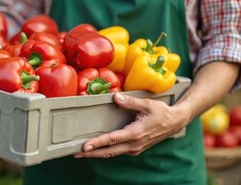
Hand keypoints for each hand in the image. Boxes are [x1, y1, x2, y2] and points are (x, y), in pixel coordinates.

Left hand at [74, 92, 188, 157]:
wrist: (176, 122)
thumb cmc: (161, 112)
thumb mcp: (147, 104)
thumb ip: (130, 101)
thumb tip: (115, 96)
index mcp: (135, 133)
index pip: (112, 139)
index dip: (97, 143)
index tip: (85, 147)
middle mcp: (134, 144)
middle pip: (109, 152)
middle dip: (91, 154)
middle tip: (75, 153)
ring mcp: (135, 148)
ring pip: (112, 153)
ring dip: (97, 154)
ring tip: (82, 153)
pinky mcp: (135, 148)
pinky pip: (118, 151)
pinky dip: (106, 152)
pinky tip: (97, 150)